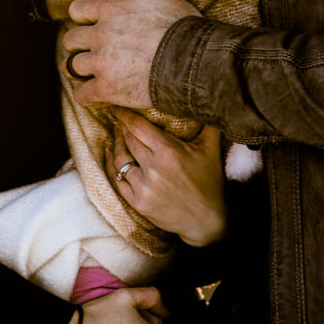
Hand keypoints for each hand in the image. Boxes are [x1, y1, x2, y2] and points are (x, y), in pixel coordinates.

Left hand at [62, 0, 199, 110]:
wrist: (194, 61)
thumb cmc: (181, 26)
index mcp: (110, 11)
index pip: (77, 10)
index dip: (83, 17)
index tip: (92, 24)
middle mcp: (100, 35)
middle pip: (70, 39)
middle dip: (79, 45)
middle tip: (92, 50)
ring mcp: (101, 63)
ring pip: (70, 67)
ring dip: (78, 70)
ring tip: (90, 73)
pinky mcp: (106, 89)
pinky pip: (81, 94)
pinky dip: (86, 95)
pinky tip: (97, 95)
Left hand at [115, 112, 226, 247]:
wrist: (205, 221)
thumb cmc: (209, 183)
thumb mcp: (212, 149)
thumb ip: (208, 123)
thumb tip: (208, 101)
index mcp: (169, 152)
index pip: (138, 126)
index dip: (124, 115)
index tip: (115, 106)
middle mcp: (153, 168)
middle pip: (128, 140)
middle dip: (121, 128)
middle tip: (118, 119)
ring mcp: (143, 187)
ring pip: (120, 159)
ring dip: (115, 145)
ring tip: (116, 136)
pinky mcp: (137, 202)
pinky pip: (117, 180)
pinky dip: (112, 165)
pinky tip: (112, 156)